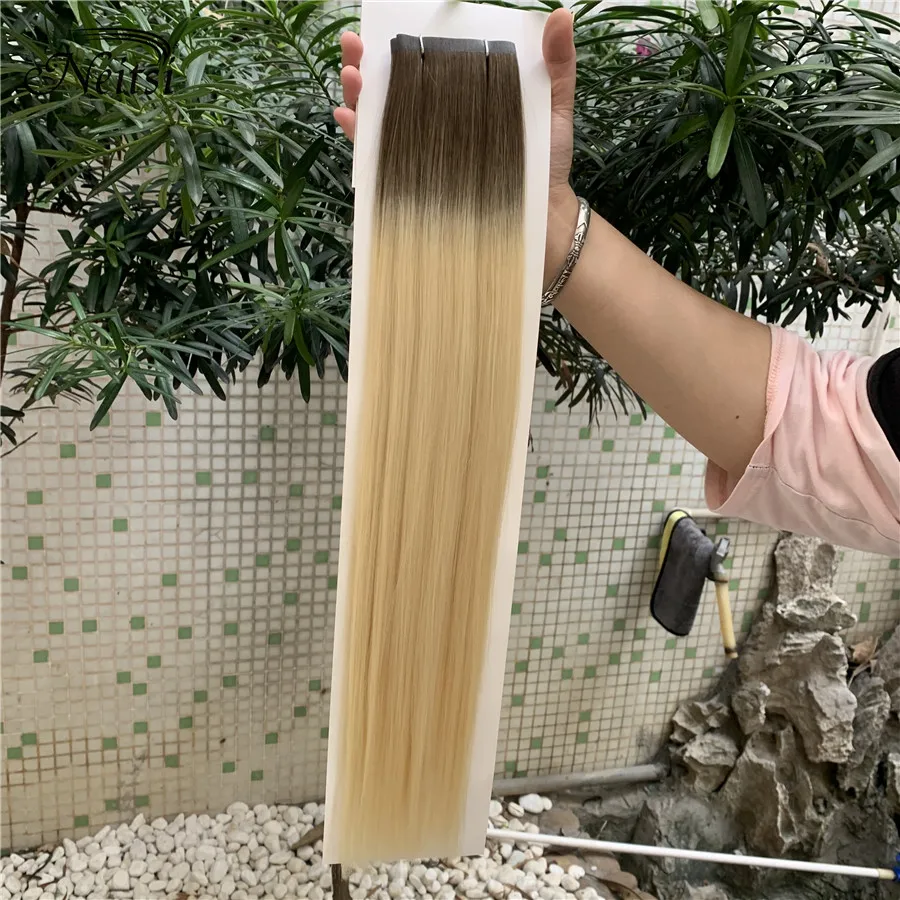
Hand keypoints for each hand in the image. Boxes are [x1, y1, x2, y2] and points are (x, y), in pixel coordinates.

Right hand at [333, 11, 578, 284]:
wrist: (543, 221)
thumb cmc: (547, 166)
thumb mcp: (554, 109)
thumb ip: (556, 66)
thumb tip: (561, 15)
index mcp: (461, 99)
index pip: (422, 67)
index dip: (396, 47)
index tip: (376, 30)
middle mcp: (436, 124)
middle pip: (392, 89)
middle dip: (366, 66)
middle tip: (353, 49)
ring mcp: (424, 153)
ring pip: (381, 120)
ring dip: (358, 97)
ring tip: (352, 78)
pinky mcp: (418, 184)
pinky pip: (381, 161)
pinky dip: (361, 140)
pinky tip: (349, 121)